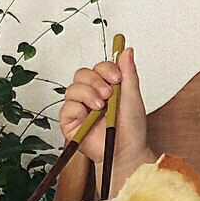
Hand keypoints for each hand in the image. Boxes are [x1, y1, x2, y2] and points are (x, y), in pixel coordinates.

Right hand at [59, 47, 150, 169]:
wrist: (125, 151)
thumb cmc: (131, 127)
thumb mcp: (133, 96)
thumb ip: (128, 72)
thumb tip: (127, 49)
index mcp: (106, 86)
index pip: (98, 67)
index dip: (106, 68)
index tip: (117, 77)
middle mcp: (91, 95)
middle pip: (82, 74)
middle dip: (96, 80)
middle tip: (108, 94)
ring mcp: (80, 108)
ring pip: (72, 88)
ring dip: (88, 94)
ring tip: (101, 107)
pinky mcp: (70, 122)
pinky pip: (66, 107)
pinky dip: (78, 109)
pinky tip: (90, 117)